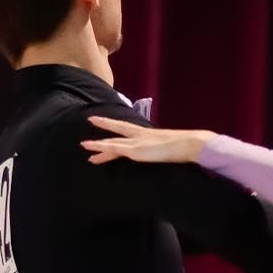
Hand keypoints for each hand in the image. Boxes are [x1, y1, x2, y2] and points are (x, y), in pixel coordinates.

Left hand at [82, 115, 212, 163]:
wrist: (188, 144)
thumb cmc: (183, 147)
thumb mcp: (168, 147)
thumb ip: (162, 147)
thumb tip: (165, 151)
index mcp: (146, 134)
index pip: (127, 128)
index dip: (114, 124)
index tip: (104, 119)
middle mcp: (139, 136)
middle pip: (117, 131)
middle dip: (104, 127)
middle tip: (90, 123)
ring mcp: (137, 143)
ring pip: (113, 143)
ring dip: (98, 145)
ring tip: (84, 145)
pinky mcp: (136, 151)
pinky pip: (117, 150)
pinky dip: (106, 150)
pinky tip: (95, 153)